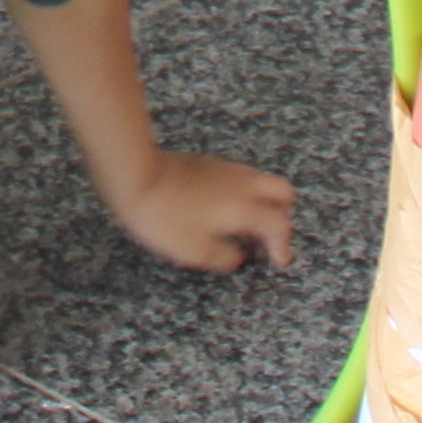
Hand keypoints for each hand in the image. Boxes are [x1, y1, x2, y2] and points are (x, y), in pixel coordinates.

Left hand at [105, 147, 297, 273]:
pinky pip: (240, 175)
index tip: (278, 260)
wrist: (137, 175)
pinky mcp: (208, 162)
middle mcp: (242, 183)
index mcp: (244, 207)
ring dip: (262, 202)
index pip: (280, 224)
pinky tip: (222, 208)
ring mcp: (225, 168)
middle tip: (266, 236)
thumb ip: (224, 257)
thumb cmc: (165, 217)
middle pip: (283, 192)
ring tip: (243, 225)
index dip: (284, 245)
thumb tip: (238, 256)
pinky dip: (243, 192)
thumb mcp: (195, 251)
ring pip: (261, 180)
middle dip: (282, 215)